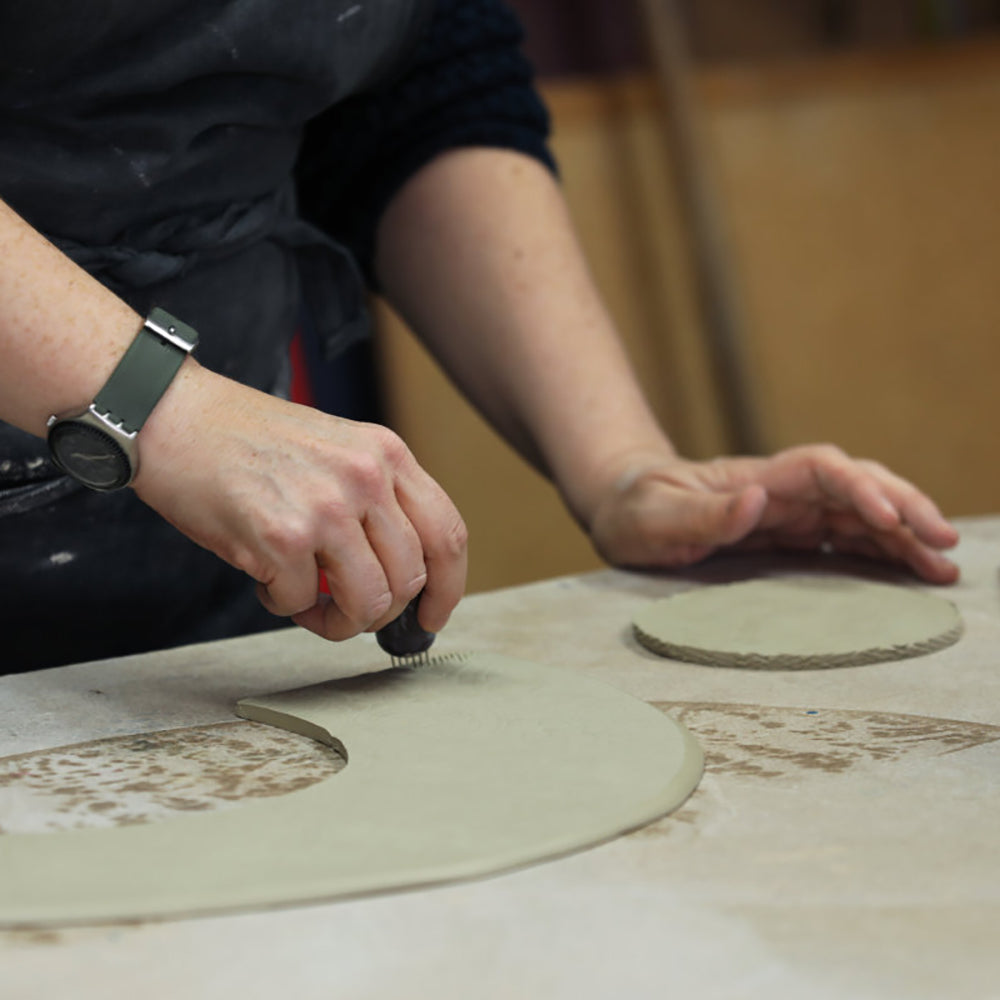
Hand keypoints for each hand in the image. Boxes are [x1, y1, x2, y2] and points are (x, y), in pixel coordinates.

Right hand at [133, 363, 467, 639]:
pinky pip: (303, 603)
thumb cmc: (246, 438)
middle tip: (348, 612)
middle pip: (411, 578)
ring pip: (369, 601)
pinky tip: (264, 576)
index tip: (431, 616)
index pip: (447, 533)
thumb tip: (402, 573)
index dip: (448, 588)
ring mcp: (327, 506)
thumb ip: (376, 499)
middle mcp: (366, 477)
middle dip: (381, 612)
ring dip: (339, 620)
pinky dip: (284, 603)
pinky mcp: (282, 536)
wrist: (173, 416)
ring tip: (308, 602)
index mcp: (386, 453)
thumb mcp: (336, 448)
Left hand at [588, 445, 958, 582]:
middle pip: (856, 485)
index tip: (889, 517)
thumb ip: (704, 514)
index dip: (859, 488)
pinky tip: (909, 568)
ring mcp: (787, 512)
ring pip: (858, 514)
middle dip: (903, 507)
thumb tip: (758, 500)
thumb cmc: (634, 510)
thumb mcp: (655, 517)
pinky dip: (879, 551)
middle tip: (943, 545)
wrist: (623, 509)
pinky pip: (842, 539)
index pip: (821, 470)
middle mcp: (779, 491)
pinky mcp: (787, 535)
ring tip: (943, 567)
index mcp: (753, 478)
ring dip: (902, 535)